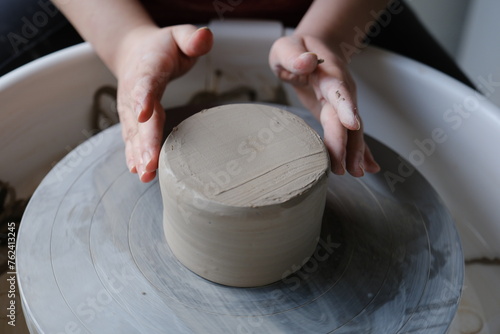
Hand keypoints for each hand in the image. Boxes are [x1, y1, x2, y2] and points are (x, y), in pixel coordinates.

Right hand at [115, 24, 212, 181]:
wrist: (134, 52)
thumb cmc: (162, 47)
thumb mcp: (179, 35)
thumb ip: (192, 38)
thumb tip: (205, 37)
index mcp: (148, 70)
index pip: (145, 84)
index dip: (143, 98)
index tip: (143, 114)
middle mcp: (134, 92)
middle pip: (139, 119)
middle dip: (145, 142)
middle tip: (150, 164)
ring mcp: (130, 108)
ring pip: (133, 133)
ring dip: (138, 154)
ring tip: (145, 174)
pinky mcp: (130, 120)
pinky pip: (131, 138)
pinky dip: (133, 154)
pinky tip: (137, 170)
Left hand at [269, 35, 379, 175]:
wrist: (313, 48)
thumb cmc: (296, 50)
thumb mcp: (286, 47)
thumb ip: (293, 55)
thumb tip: (306, 61)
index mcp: (328, 73)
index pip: (338, 90)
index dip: (346, 107)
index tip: (352, 125)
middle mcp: (340, 90)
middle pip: (346, 119)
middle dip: (348, 144)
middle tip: (346, 168)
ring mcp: (342, 103)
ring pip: (352, 130)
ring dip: (356, 152)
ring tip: (357, 173)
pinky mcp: (339, 114)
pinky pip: (351, 134)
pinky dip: (360, 151)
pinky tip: (368, 168)